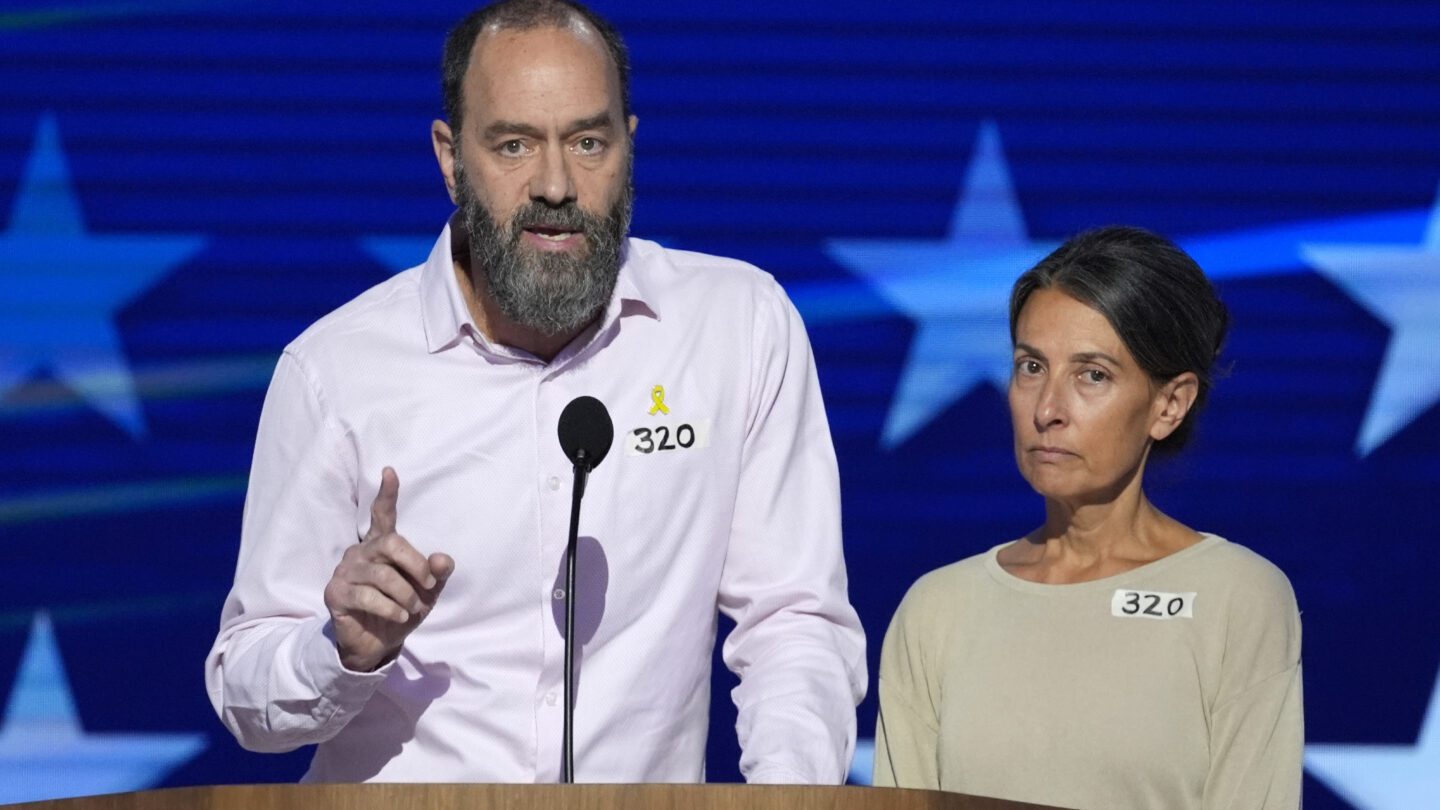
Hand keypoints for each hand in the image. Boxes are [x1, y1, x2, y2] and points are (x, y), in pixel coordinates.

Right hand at [323, 467, 454, 671]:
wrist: (376, 644)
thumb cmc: (400, 610)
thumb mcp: (425, 593)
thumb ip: (436, 575)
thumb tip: (444, 559)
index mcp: (381, 545)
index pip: (382, 515)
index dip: (387, 494)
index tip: (391, 471)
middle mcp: (360, 551)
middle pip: (391, 543)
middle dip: (415, 564)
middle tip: (428, 585)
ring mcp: (344, 571)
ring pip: (382, 575)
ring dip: (405, 595)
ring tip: (412, 609)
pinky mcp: (336, 593)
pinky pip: (368, 596)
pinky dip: (390, 608)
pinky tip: (399, 616)